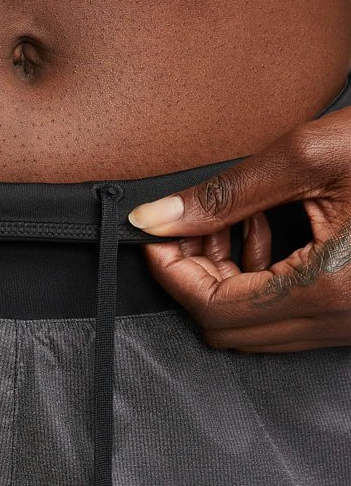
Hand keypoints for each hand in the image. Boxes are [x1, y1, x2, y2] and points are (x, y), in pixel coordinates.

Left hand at [128, 107, 350, 352]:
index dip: (171, 272)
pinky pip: (287, 321)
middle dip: (195, 277)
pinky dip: (259, 285)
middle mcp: (339, 322)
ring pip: (254, 330)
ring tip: (236, 222)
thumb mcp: (315, 155)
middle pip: (225, 329)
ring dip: (227, 280)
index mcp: (326, 290)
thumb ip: (226, 193)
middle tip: (191, 228)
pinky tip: (269, 234)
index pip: (211, 308)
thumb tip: (157, 218)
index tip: (154, 236)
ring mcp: (350, 327)